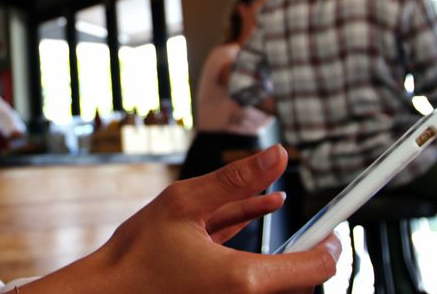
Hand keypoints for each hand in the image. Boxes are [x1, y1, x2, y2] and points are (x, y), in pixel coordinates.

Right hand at [25, 145, 340, 292]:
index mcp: (242, 280)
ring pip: (273, 282)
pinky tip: (255, 218)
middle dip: (304, 249)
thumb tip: (278, 156)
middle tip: (310, 222)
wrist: (104, 293)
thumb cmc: (136, 253)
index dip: (329, 245)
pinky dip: (256, 258)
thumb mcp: (184, 203)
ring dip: (280, 252)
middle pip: (298, 281)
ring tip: (271, 203)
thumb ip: (236, 180)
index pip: (314, 268)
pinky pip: (250, 283)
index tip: (331, 228)